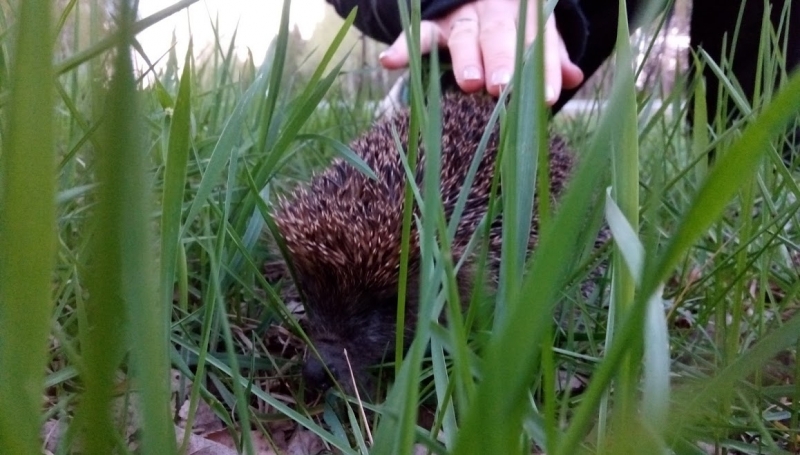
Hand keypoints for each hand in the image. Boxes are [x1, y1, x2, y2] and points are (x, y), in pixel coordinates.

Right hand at [378, 0, 583, 102]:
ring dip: (466, 58)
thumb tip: (574, 77)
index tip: (548, 98)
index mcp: (525, 16)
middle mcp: (494, 13)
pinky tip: (390, 61)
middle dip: (502, 61)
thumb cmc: (514, 26)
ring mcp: (462, 18)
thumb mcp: (536, 35)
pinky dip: (404, 47)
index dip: (544, 68)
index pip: (537, 42)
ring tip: (469, 83)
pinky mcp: (434, 24)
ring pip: (464, 36)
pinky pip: (420, 34)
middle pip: (499, 36)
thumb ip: (552, 56)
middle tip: (501, 88)